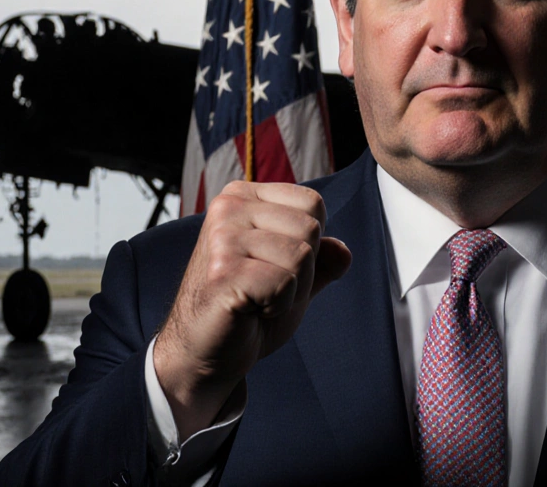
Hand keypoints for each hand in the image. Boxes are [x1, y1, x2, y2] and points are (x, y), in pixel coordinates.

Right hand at [153, 181, 351, 435]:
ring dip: (290, 290)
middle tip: (264, 288)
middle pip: (310, 228)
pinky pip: (284, 283)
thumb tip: (343, 251)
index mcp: (243, 196)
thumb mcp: (294, 277)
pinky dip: (277, 305)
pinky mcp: (223, 271)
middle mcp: (229, 207)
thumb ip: (322, 259)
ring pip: (301, 255)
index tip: (273, 265)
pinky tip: (249, 310)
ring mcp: (223, 236)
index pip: (312, 203)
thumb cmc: (247, 309)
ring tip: (256, 299)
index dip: (308, 244)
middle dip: (301, 270)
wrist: (203, 351)